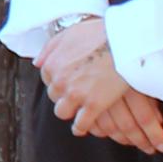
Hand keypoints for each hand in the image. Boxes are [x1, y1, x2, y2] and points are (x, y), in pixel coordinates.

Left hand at [39, 19, 162, 153]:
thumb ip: (50, 48)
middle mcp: (60, 81)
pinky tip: (82, 128)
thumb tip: (37, 63)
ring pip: (63, 112)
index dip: (58, 81)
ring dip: (69, 111)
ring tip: (78, 110)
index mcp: (52, 64)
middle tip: (76, 93)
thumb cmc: (100, 34)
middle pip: (54, 96)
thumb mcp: (69, 33)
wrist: (124, 42)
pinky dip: (80, 127)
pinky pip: (81, 124)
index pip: (47, 80)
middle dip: (63, 96)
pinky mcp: (93, 105)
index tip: (67, 82)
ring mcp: (76, 95)